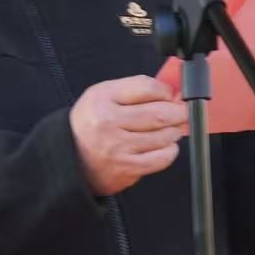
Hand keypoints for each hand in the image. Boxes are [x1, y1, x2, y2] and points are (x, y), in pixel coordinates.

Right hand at [70, 76, 187, 195]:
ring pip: (164, 136)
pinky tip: (166, 146)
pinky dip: (171, 151)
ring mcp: (118, 147)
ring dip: (175, 131)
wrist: (70, 157)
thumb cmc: (92, 124)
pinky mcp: (127, 168)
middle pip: (159, 113)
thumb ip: (135, 90)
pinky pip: (161, 159)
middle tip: (183, 112)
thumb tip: (170, 93)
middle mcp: (108, 122)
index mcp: (103, 98)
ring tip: (172, 129)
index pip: (147, 87)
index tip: (171, 95)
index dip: (166, 91)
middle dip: (179, 112)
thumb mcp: (103, 95)